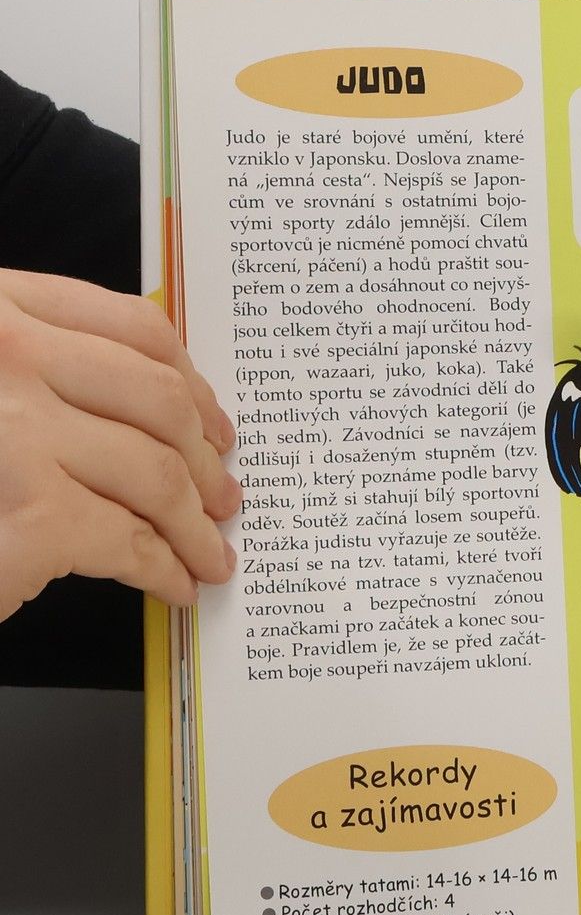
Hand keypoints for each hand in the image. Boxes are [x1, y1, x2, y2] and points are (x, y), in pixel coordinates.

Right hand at [0, 269, 239, 617]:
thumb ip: (38, 372)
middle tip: (225, 501)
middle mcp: (10, 357)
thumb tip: (155, 409)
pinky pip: (127, 542)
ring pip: (155, 474)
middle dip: (205, 461)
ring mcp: (17, 433)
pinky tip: (173, 586)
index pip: (132, 328)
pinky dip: (163, 569)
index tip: (215, 425)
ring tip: (210, 555)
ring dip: (195, 526)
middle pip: (158, 402)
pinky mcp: (29, 514)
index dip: (190, 383)